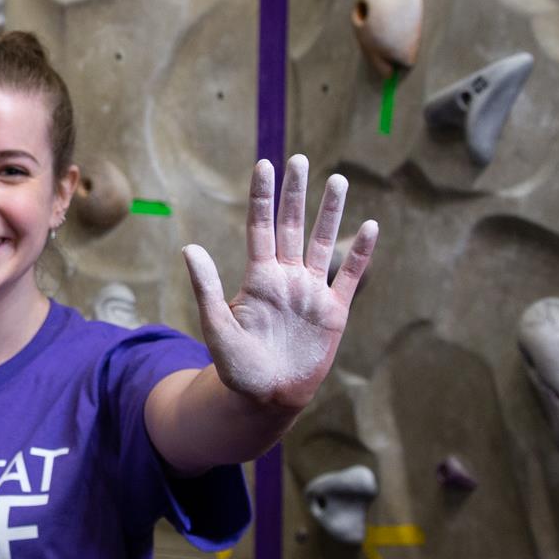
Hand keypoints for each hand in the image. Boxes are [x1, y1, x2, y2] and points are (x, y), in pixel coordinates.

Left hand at [181, 155, 377, 411]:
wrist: (267, 399)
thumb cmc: (238, 367)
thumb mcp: (217, 326)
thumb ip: (207, 287)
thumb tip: (189, 247)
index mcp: (259, 278)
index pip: (260, 227)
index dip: (262, 197)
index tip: (264, 165)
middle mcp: (286, 277)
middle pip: (291, 226)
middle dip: (296, 193)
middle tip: (300, 159)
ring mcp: (311, 292)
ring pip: (322, 243)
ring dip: (330, 213)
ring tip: (337, 180)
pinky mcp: (334, 312)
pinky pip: (350, 277)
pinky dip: (360, 253)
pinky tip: (370, 226)